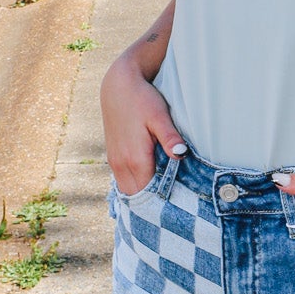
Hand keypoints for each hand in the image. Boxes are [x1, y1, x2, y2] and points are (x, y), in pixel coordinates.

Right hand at [101, 53, 185, 195]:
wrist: (118, 86)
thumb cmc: (142, 99)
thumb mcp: (159, 116)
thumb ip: (169, 137)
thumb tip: (181, 155)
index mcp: (134, 159)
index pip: (149, 194)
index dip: (163, 203)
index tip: (179, 207)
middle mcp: (121, 164)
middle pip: (137, 197)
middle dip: (153, 204)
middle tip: (175, 207)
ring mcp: (114, 161)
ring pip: (128, 191)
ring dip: (143, 196)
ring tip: (163, 199)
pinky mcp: (112, 157)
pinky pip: (123, 181)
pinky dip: (135, 186)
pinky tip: (150, 184)